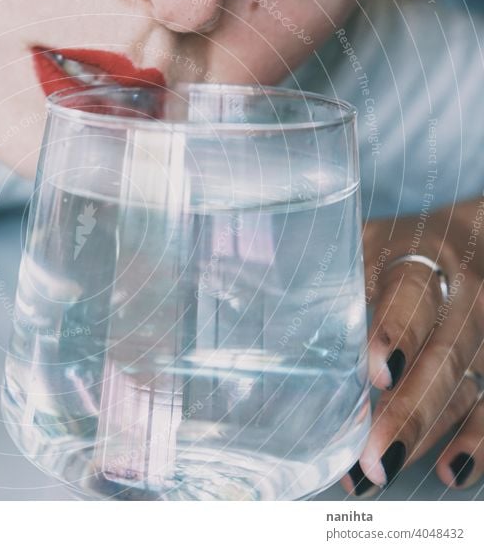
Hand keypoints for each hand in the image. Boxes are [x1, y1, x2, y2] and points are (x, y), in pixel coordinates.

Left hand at [340, 203, 483, 495]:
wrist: (469, 238)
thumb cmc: (392, 249)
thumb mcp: (361, 246)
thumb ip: (328, 278)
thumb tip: (252, 321)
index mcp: (419, 255)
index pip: (412, 292)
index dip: (396, 331)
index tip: (377, 374)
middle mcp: (461, 292)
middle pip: (443, 352)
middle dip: (408, 409)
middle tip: (372, 456)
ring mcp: (482, 331)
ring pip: (465, 385)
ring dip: (425, 434)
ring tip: (380, 474)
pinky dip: (476, 441)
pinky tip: (449, 472)